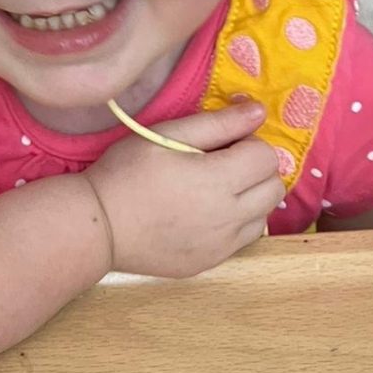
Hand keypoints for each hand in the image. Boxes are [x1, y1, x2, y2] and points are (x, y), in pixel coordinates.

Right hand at [81, 103, 282, 278]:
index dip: (247, 143)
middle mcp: (229, 217)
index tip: (221, 143)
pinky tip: (206, 213)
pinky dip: (237, 222)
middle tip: (220, 163)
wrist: (99, 226)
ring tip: (215, 189)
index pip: (266, 157)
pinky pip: (244, 238)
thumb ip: (217, 123)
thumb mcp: (165, 135)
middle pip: (273, 187)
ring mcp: (222, 244)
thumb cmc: (127, 172)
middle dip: (255, 169)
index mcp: (218, 180)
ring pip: (264, 215)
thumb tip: (258, 110)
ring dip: (250, 197)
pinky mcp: (212, 261)